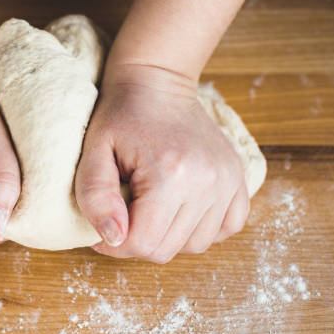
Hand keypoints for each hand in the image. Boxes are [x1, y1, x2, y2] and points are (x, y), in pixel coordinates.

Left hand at [75, 64, 248, 262]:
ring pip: (196, 245)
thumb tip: (112, 238)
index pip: (144, 245)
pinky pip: (227, 228)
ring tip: (150, 209)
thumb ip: (95, 197)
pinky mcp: (239, 178)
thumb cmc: (120, 116)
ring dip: (169, 237)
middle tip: (123, 216)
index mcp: (170, 175)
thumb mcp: (94, 152)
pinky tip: (180, 210)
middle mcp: (207, 182)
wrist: (157, 83)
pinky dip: (201, 228)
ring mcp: (229, 181)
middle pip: (168, 250)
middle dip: (139, 241)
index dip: (115, 245)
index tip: (104, 229)